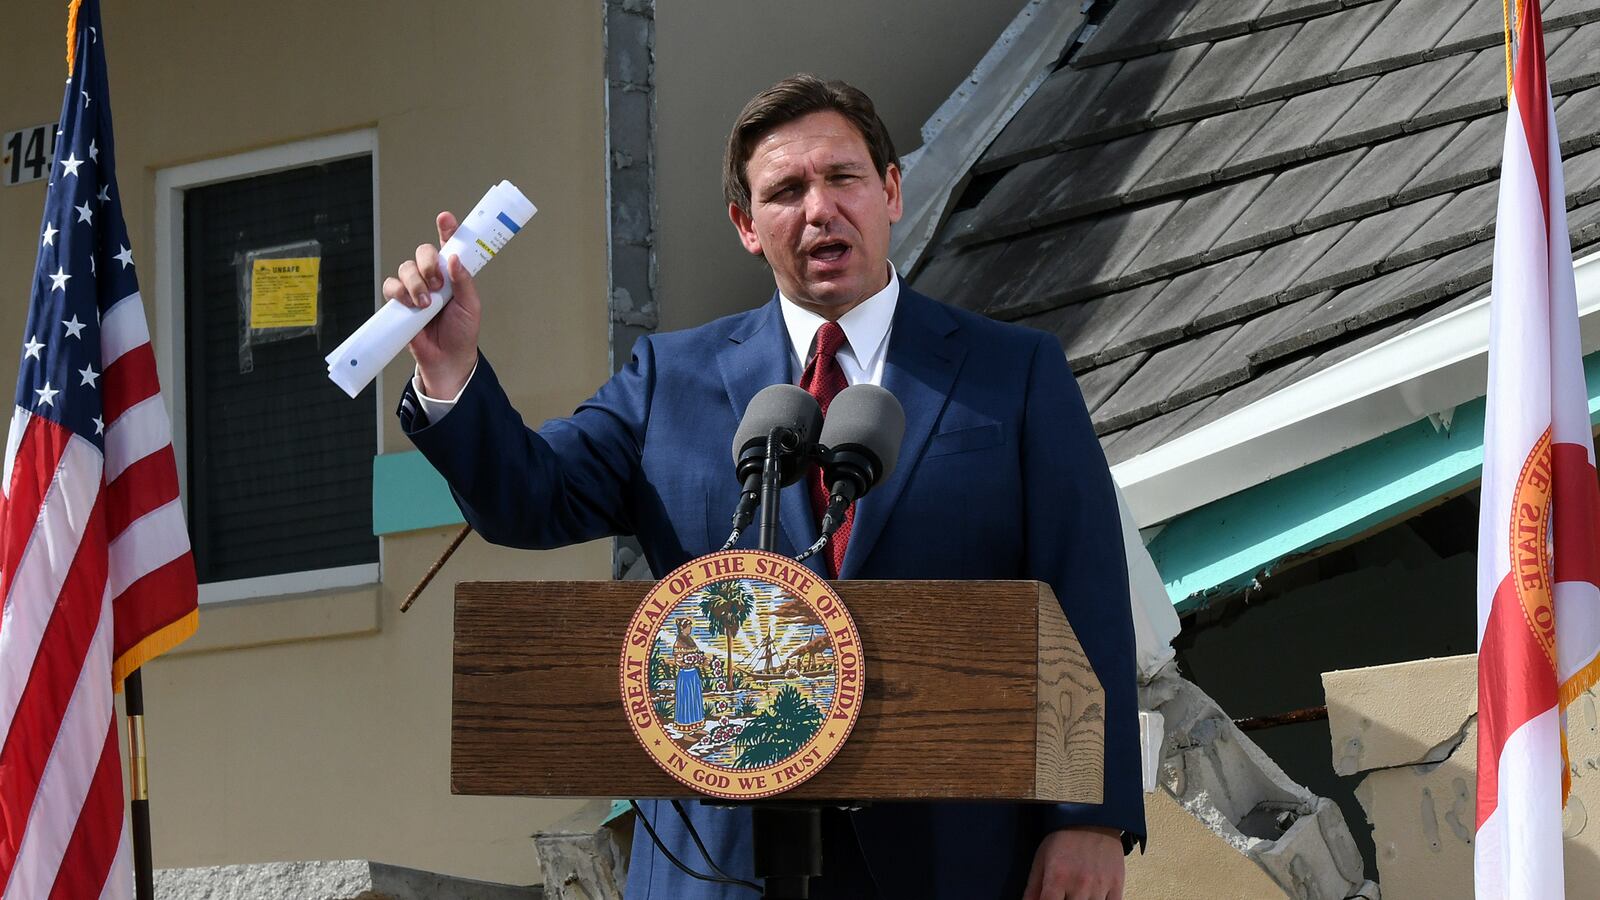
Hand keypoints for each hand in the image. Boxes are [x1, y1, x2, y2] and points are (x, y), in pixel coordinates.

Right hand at [382, 211, 480, 397]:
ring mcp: (415, 289)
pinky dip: (398, 292)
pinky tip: (410, 305)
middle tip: (437, 284)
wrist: (447, 359)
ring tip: (425, 304)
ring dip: (415, 283)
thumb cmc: (462, 332)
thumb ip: (463, 281)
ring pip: (406, 268)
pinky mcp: (400, 302)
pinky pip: (391, 286)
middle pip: (423, 252)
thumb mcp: (471, 306)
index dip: (447, 229)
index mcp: (453, 274)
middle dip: (427, 264)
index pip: (449, 245)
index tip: (445, 218)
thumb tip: (453, 259)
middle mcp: (433, 277)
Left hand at [1022, 826, 1123, 899]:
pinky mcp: (1117, 884)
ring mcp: (1100, 886)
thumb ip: (1033, 888)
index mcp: (1057, 878)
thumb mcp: (1041, 858)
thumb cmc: (1064, 837)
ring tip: (1076, 894)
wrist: (1093, 816)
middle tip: (1063, 895)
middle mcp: (1079, 884)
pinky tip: (1093, 896)